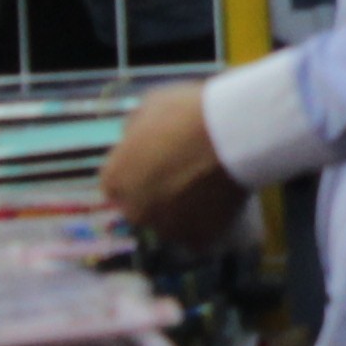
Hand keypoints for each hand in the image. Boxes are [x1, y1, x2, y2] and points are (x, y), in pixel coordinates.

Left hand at [97, 85, 249, 250]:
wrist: (230, 133)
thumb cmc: (186, 114)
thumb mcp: (150, 107)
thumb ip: (136, 129)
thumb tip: (135, 137)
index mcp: (114, 181)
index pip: (118, 184)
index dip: (139, 171)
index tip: (159, 160)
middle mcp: (134, 211)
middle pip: (143, 206)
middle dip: (159, 193)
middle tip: (186, 172)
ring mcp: (166, 228)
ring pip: (171, 223)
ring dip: (183, 210)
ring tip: (208, 184)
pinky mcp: (198, 239)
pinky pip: (199, 234)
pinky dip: (208, 222)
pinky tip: (221, 201)